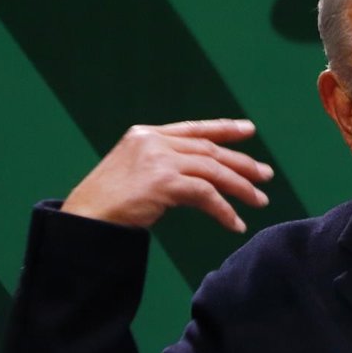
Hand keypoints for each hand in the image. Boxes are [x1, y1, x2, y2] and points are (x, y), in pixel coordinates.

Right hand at [60, 119, 272, 231]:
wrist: (85, 220)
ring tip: (260, 201)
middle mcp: (153, 141)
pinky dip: (224, 210)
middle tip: (266, 175)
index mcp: (145, 134)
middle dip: (241, 162)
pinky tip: (235, 224)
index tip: (249, 129)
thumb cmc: (108, 205)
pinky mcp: (163, 182)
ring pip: (212, 170)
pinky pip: (205, 195)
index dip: (224, 128)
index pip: (194, 129)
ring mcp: (158, 160)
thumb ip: (163, 166)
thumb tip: (200, 178)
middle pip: (209, 149)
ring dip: (240, 188)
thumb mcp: (135, 173)